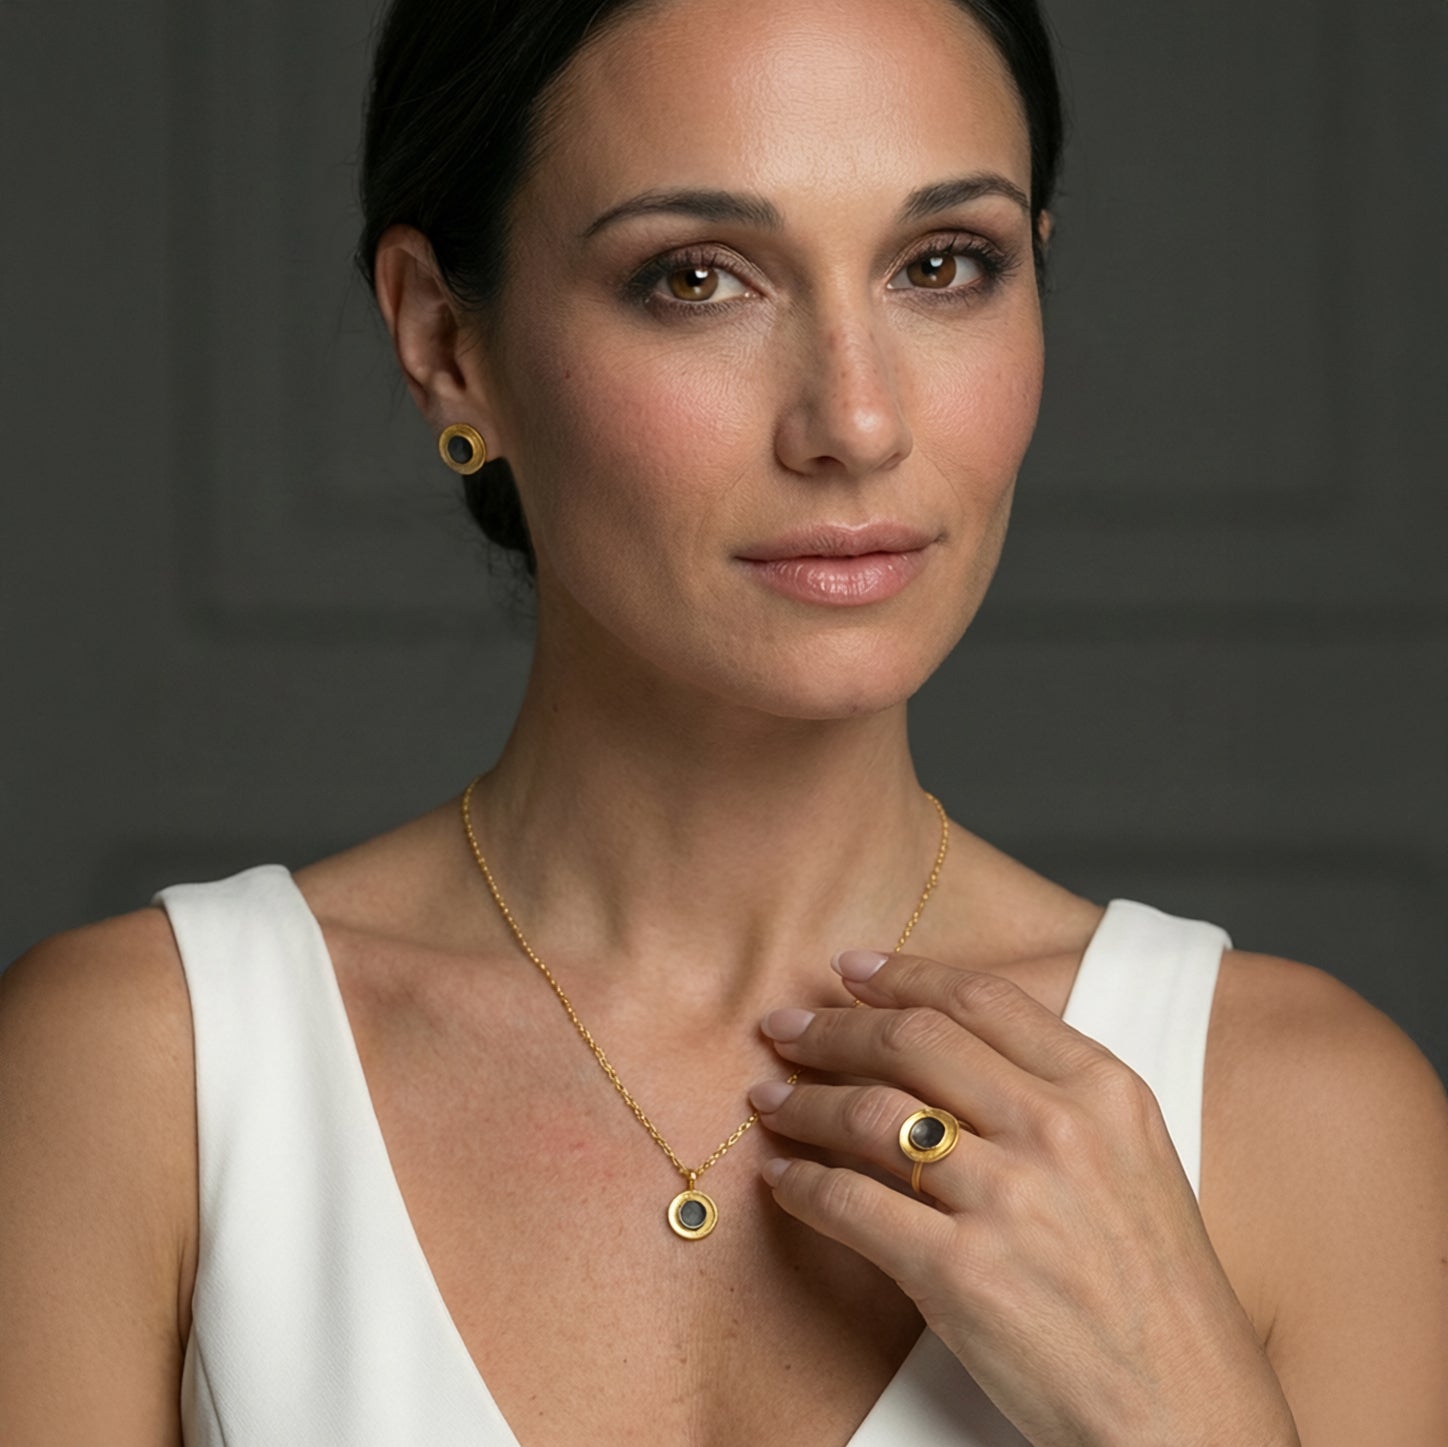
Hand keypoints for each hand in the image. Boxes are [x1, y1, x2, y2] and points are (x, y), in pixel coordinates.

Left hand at [751, 950, 1298, 1446]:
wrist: (1186, 1411)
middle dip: (833, 1026)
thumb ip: (1054, 1094)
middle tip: (786, 1027)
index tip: (850, 971)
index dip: (902, 975)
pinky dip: (802, 1186)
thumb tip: (946, 1046)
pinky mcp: (963, 1274)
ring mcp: (1009, 1200)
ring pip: (869, 1114)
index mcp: (1103, 1090)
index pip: (981, 999)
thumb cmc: (1156, 1291)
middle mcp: (1057, 1130)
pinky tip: (783, 1180)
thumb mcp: (1134, 1160)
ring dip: (803, 1100)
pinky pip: (851, 1205)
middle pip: (912, 1040)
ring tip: (771, 1098)